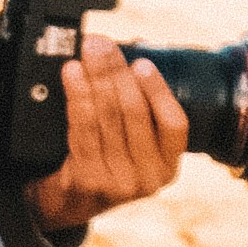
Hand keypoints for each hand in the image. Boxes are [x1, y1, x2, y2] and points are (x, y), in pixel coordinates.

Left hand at [29, 26, 188, 236]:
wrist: (72, 201)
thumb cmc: (107, 158)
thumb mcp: (134, 143)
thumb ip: (138, 108)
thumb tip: (120, 56)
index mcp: (169, 164)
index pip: (174, 125)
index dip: (159, 92)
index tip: (142, 63)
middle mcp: (150, 177)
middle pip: (135, 113)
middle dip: (116, 72)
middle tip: (101, 45)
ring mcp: (119, 181)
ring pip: (107, 117)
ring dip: (95, 78)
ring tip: (86, 52)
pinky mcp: (89, 179)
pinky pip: (82, 128)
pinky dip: (77, 96)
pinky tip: (72, 75)